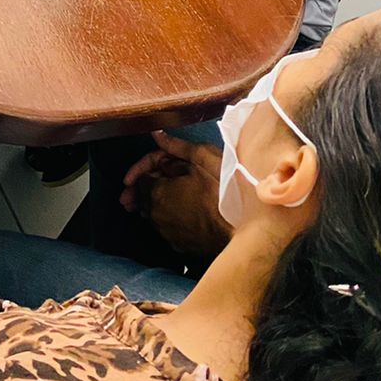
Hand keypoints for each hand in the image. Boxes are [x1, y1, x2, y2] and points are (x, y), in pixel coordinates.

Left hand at [121, 131, 228, 265]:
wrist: (242, 228)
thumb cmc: (223, 191)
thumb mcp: (202, 159)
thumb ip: (175, 146)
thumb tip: (157, 134)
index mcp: (157, 192)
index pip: (138, 180)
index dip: (140, 170)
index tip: (144, 169)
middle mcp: (156, 216)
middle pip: (141, 199)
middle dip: (141, 188)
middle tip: (142, 183)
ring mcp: (167, 233)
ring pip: (152, 215)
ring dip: (152, 203)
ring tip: (160, 194)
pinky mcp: (179, 246)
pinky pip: (166, 228)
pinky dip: (166, 217)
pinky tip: (177, 212)